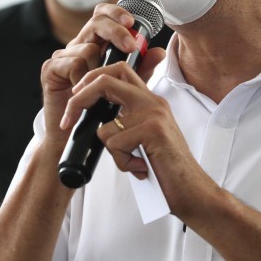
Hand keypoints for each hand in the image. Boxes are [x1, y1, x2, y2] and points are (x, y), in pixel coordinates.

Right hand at [40, 3, 161, 145]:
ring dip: (99, 67)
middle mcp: (78, 46)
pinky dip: (81, 77)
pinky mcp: (50, 69)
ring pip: (87, 47)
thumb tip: (159, 52)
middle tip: (130, 46)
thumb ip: (141, 68)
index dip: (116, 13)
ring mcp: (63, 56)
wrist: (76, 138)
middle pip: (96, 22)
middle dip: (116, 31)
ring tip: (98, 89)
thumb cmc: (100, 111)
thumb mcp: (127, 86)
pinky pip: (71, 63)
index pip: (104, 16)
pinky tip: (82, 91)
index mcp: (96, 45)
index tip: (133, 22)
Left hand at [64, 56, 212, 217]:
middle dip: (79, 99)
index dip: (91, 80)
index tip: (75, 99)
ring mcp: (153, 114)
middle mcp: (152, 102)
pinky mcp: (152, 130)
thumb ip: (125, 123)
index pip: (117, 71)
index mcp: (149, 101)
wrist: (192, 190)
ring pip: (105, 127)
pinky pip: (115, 144)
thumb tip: (91, 118)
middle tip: (68, 120)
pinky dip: (123, 163)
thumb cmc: (165, 169)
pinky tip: (141, 168)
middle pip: (105, 80)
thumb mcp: (142, 138)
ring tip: (134, 162)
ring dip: (113, 153)